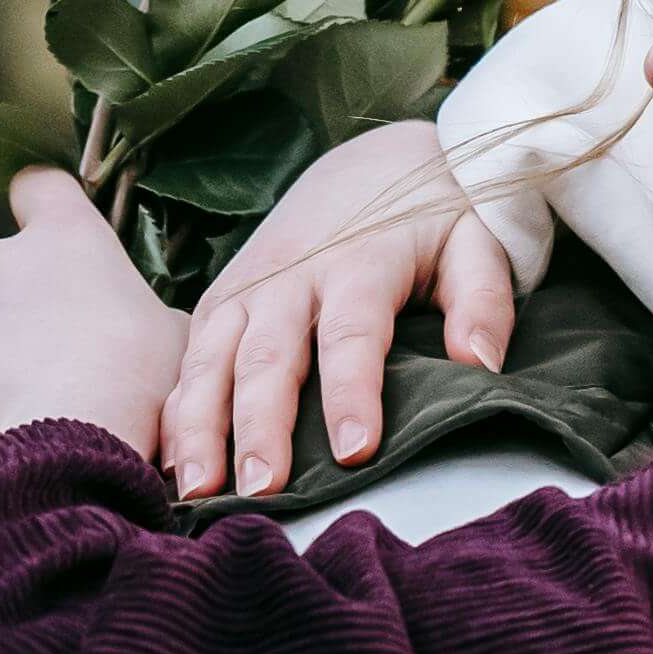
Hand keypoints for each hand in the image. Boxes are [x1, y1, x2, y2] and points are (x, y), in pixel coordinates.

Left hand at [0, 172, 187, 462]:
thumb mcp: (175, 337)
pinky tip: (19, 437)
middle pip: (8, 269)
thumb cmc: (139, 384)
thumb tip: (146, 325)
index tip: (63, 242)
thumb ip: (147, 313)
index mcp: (62, 236)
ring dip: (4, 357)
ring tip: (47, 407)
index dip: (48, 208)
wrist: (71, 455)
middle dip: (30, 304)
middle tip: (72, 355)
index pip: (40, 186)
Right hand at [164, 121, 518, 498]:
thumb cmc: (434, 217)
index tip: (354, 452)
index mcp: (358, 263)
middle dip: (259, 425)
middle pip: (266, 356)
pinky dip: (176, 411)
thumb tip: (480, 363)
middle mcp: (290, 275)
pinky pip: (189, 359)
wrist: (376, 162)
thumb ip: (483, 299)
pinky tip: (169, 465)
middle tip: (261, 490)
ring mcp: (246, 286)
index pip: (351, 334)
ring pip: (211, 359)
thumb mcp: (477, 241)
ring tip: (197, 491)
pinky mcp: (222, 299)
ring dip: (199, 426)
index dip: (350, 392)